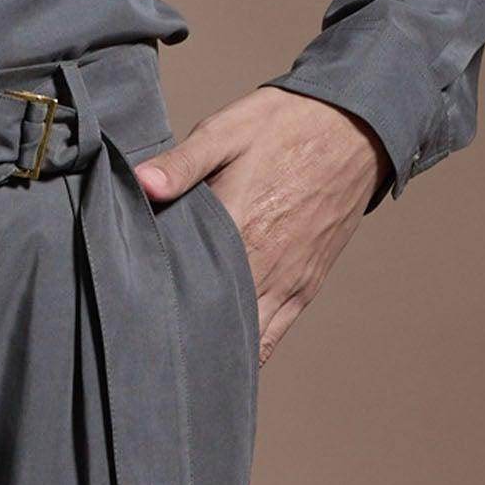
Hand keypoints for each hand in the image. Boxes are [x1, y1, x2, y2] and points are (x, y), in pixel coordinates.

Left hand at [134, 85, 384, 357]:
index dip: (155, 304)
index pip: (187, 286)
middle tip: (144, 343)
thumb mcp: (226, 131)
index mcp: (238, 228)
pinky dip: (249, 351)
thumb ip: (181, 163)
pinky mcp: (306, 287)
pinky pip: (274, 337)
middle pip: (214, 323)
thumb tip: (140, 183)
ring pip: (246, 340)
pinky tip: (223, 354)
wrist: (355, 127)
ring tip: (179, 357)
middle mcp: (266, 266)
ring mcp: (289, 282)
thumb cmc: (285, 126)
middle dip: (180, 337)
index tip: (130, 312)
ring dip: (214, 348)